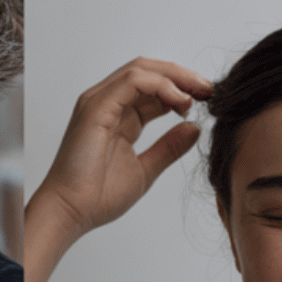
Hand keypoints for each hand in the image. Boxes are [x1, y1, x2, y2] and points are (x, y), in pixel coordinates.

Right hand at [34, 57, 210, 241]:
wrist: (72, 211)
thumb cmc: (98, 196)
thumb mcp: (146, 169)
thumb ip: (168, 148)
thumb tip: (194, 128)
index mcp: (118, 116)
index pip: (153, 88)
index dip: (183, 89)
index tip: (208, 100)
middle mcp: (107, 103)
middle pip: (148, 71)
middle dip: (182, 76)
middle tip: (209, 90)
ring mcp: (99, 101)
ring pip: (141, 70)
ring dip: (175, 77)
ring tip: (199, 94)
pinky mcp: (96, 106)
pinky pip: (133, 82)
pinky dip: (161, 85)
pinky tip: (180, 101)